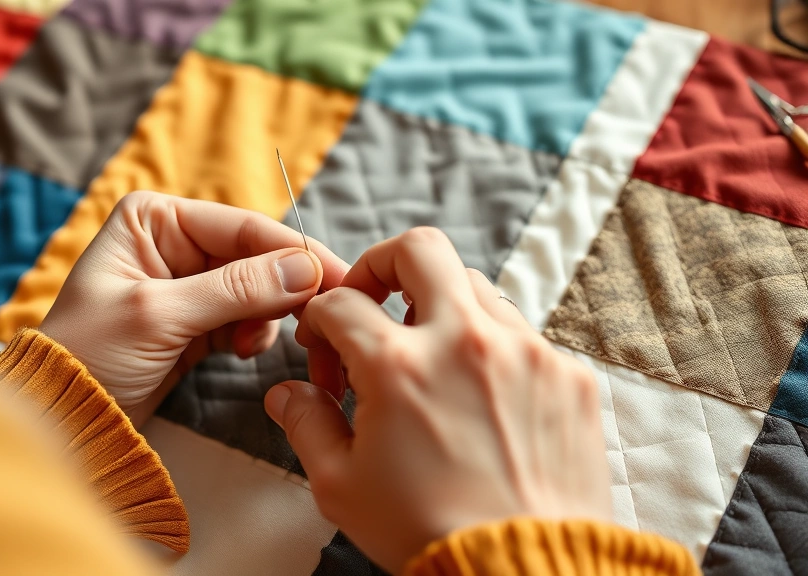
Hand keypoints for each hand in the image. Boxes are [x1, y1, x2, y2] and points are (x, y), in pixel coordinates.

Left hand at [40, 191, 347, 426]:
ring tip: (250, 342)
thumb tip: (305, 269)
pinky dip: (253, 334)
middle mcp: (173, 242)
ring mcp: (188, 284)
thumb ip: (235, 290)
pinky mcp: (197, 322)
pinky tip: (241, 350)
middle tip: (317, 315)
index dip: (292, 252)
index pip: (241, 227)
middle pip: (254, 256)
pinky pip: (246, 318)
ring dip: (266, 315)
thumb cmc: (89, 354)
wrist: (66, 417)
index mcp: (155, 219)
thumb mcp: (159, 315)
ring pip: (257, 289)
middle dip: (282, 287)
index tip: (336, 276)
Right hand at [265, 228, 610, 572]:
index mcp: (400, 366)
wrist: (523, 573)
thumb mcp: (342, 486)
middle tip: (372, 301)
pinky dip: (490, 348)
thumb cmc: (428, 534)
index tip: (324, 349)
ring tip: (427, 359)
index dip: (320, 321)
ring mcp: (526, 352)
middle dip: (382, 264)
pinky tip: (479, 396)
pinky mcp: (567, 374)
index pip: (342, 303)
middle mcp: (465, 342)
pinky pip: (522, 333)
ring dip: (440, 307)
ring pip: (476, 285)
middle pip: (419, 249)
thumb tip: (289, 393)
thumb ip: (306, 424)